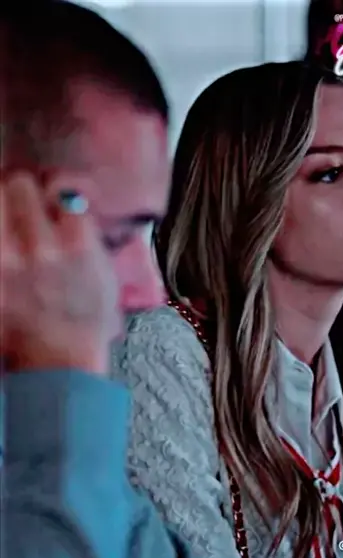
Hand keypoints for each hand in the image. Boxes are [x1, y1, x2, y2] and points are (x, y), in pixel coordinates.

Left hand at [0, 173, 119, 372]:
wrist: (58, 362)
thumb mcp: (106, 275)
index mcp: (78, 246)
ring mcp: (6, 265)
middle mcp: (40, 249)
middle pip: (18, 184)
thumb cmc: (86, 320)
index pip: (62, 187)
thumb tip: (71, 200)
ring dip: (2, 207)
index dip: (59, 190)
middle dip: (22, 190)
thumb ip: (89, 234)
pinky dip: (0, 241)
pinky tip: (8, 247)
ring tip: (10, 221)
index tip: (55, 198)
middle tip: (24, 201)